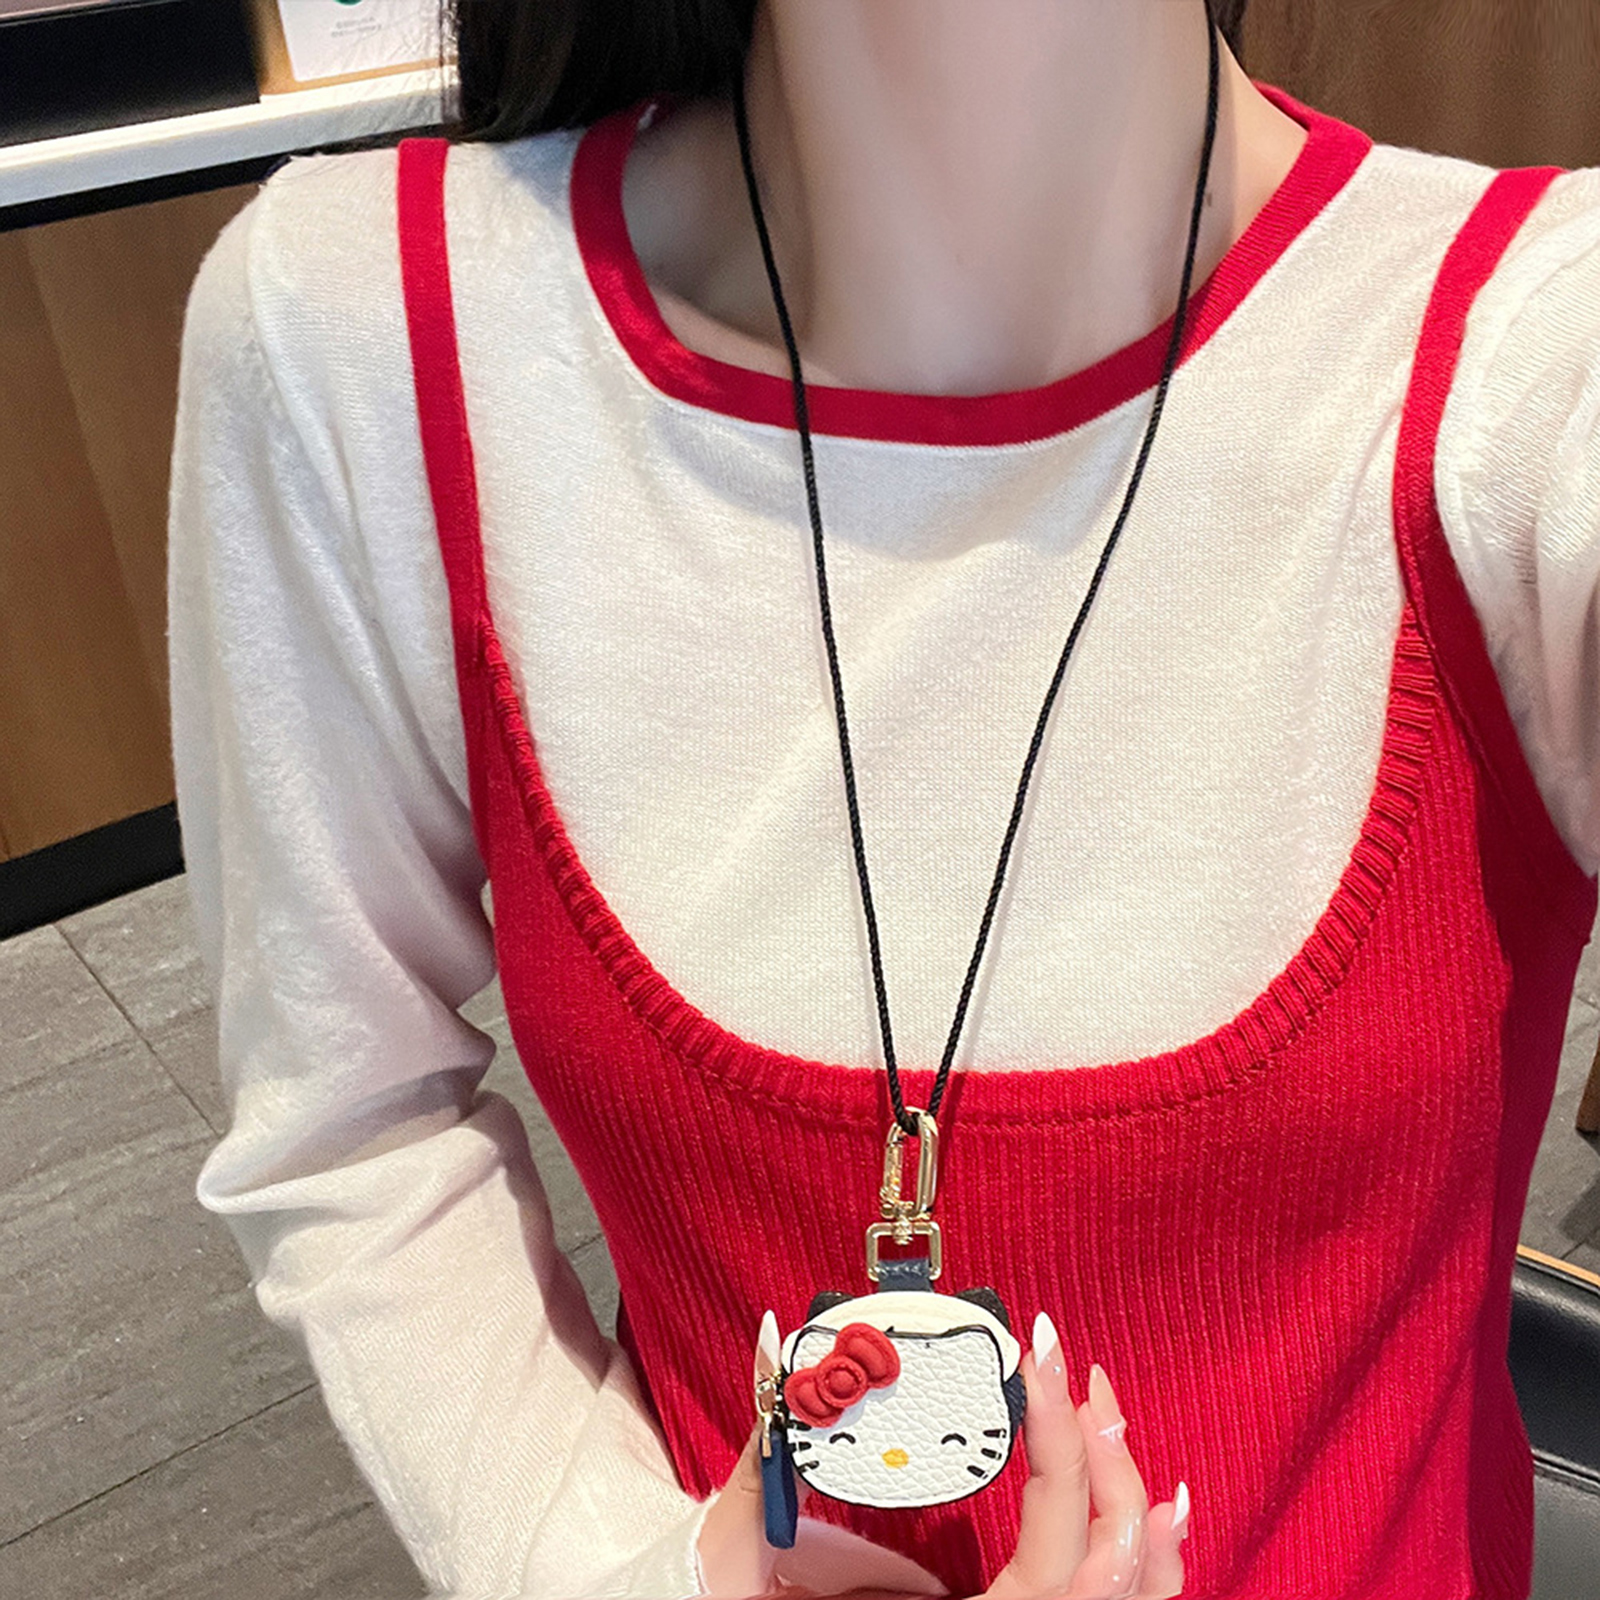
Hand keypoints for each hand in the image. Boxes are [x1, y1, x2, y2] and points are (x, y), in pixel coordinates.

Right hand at [695, 1311, 1190, 1597]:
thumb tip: (777, 1352)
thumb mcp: (755, 1570)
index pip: (1054, 1539)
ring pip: (1135, 1599)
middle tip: (1072, 1369)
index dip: (1061, 1441)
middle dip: (1106, 1455)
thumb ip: (770, 1468)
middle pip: (1116, 1565)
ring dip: (1137, 1505)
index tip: (1040, 1353)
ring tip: (1112, 1416)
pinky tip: (1158, 1512)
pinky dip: (1149, 1566)